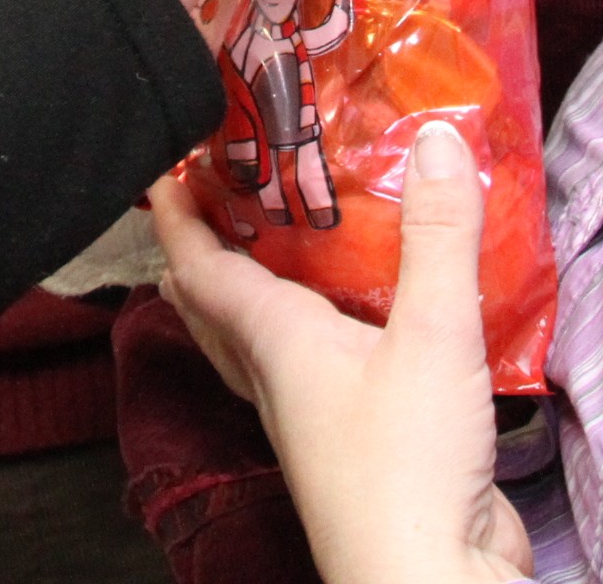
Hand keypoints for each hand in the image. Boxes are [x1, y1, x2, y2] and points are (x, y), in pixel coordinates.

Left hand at [157, 122, 533, 582]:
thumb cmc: (406, 465)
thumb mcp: (433, 336)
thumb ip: (440, 237)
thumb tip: (441, 136)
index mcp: (274, 343)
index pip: (203, 267)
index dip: (177, 214)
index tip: (161, 163)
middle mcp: (282, 377)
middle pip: (219, 308)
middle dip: (207, 250)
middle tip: (215, 192)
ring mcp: (318, 416)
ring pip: (266, 341)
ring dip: (261, 291)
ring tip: (281, 239)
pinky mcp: (364, 441)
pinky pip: (326, 369)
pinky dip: (326, 329)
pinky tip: (367, 314)